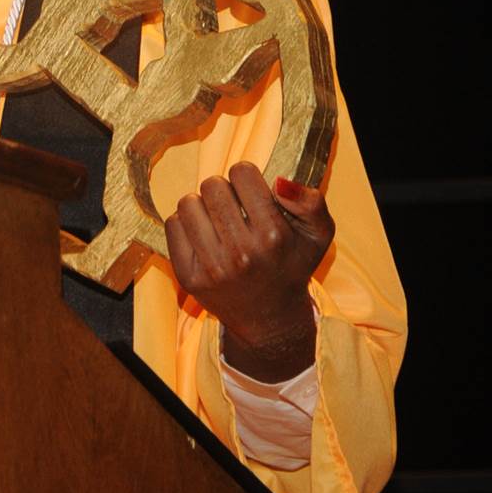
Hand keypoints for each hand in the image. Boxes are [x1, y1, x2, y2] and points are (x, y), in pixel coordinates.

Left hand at [164, 162, 334, 380]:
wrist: (271, 319)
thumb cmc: (292, 266)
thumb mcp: (318, 234)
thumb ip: (311, 202)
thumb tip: (280, 182)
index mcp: (274, 236)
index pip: (241, 173)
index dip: (246, 177)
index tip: (250, 194)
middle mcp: (242, 252)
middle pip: (212, 185)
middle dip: (223, 191)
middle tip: (233, 209)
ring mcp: (213, 268)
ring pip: (188, 203)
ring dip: (202, 207)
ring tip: (217, 222)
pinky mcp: (189, 278)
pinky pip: (173, 226)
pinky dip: (185, 225)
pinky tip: (203, 237)